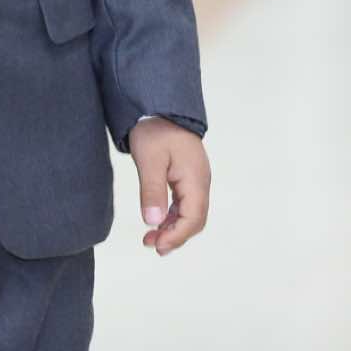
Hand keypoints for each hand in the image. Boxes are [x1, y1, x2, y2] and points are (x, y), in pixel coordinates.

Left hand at [129, 117, 210, 255]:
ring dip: (173, 228)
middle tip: (151, 245)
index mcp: (195, 179)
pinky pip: (185, 203)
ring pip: (190, 212)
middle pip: (195, 219)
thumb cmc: (155, 129)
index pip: (193, 218)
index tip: (157, 245)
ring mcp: (195, 179)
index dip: (176, 236)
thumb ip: (152, 190)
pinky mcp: (187, 176)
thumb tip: (153, 222)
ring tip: (151, 238)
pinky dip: (172, 216)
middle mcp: (200, 182)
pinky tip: (158, 221)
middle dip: (175, 236)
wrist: (160, 106)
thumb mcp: (149, 160)